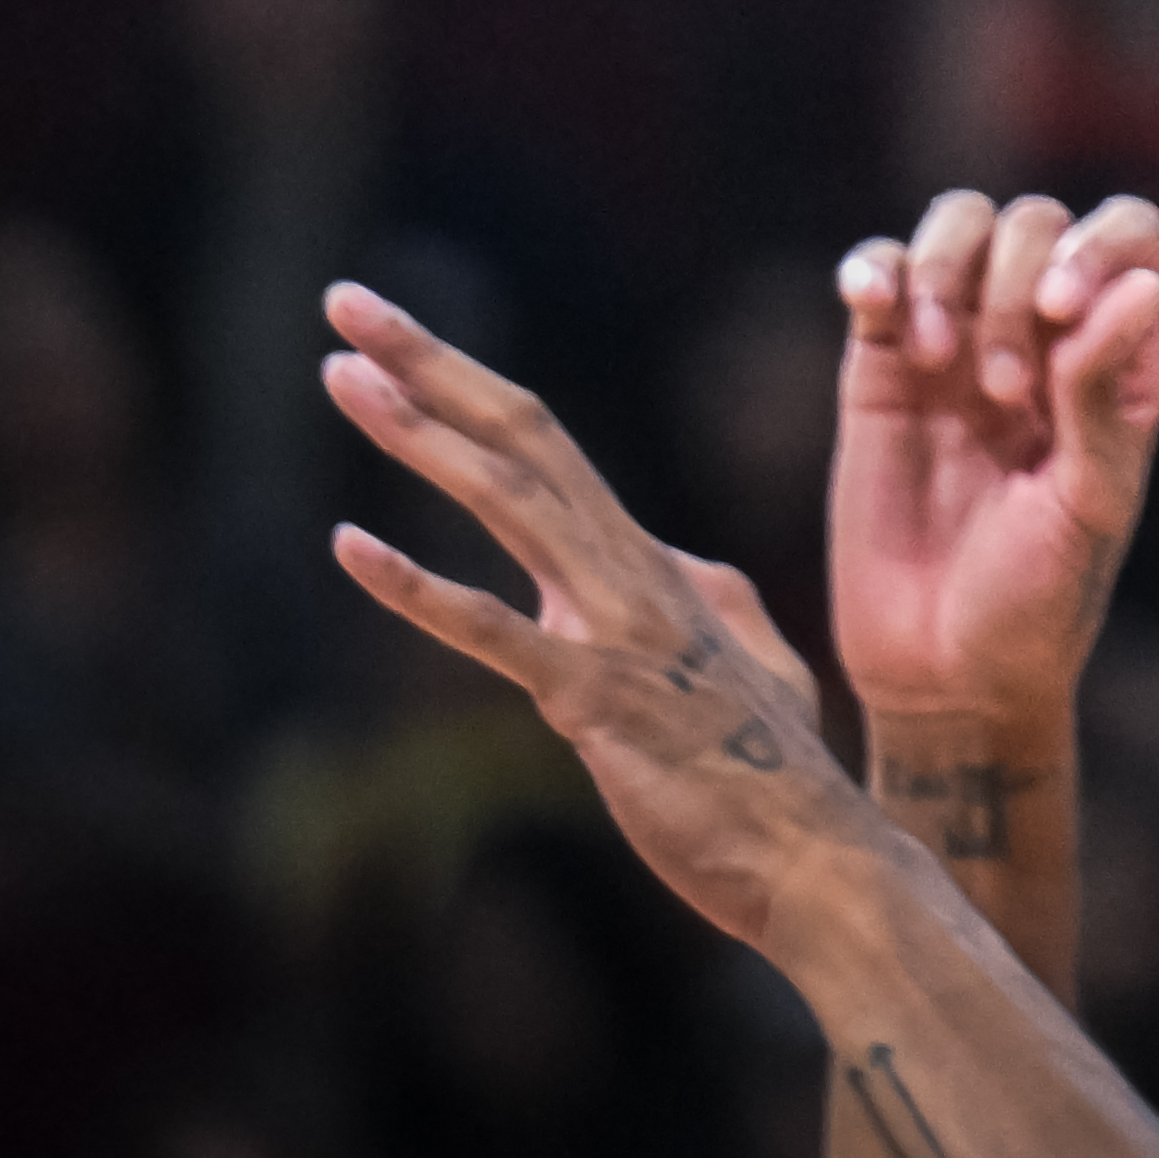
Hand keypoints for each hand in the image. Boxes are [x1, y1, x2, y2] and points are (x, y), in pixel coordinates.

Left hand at [320, 281, 877, 952]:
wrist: (816, 858)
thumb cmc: (774, 772)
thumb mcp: (751, 660)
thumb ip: (712, 602)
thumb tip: (681, 566)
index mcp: (651, 563)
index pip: (542, 444)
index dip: (462, 382)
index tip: (386, 336)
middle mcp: (632, 572)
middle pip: (523, 437)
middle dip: (432, 363)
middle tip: (349, 299)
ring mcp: (616, 630)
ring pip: (510, 504)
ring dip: (422, 436)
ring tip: (342, 377)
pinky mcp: (596, 700)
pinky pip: (497, 633)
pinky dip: (421, 588)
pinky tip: (351, 549)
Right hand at [828, 190, 1158, 740]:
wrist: (943, 674)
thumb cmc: (1040, 599)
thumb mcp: (1090, 502)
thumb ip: (1104, 392)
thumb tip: (1145, 286)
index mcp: (1119, 359)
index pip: (1127, 236)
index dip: (1095, 247)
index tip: (1056, 313)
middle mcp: (1043, 337)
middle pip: (1035, 223)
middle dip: (1013, 282)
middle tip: (1001, 394)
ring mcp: (959, 346)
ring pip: (958, 226)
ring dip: (947, 270)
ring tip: (938, 364)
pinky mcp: (881, 371)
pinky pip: (879, 276)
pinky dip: (874, 268)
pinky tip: (869, 302)